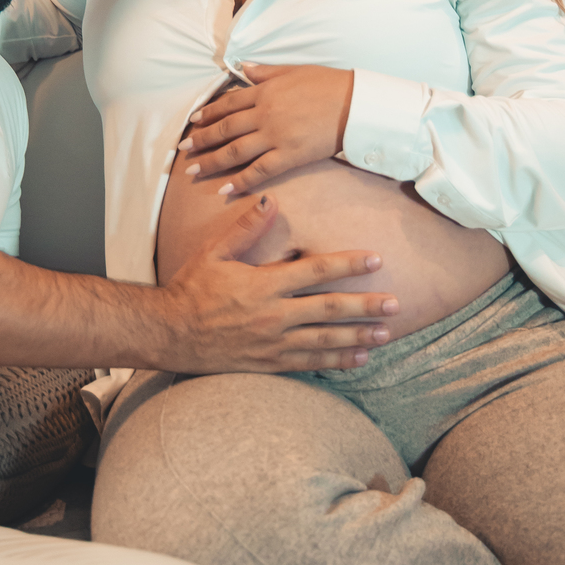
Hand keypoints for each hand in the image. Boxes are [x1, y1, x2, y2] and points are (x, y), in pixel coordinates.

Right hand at [158, 193, 395, 373]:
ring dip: (358, 336)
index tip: (375, 260)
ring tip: (385, 333)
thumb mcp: (214, 253)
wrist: (169, 333)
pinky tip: (358, 357)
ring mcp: (272, 342)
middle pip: (329, 309)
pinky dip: (336, 361)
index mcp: (263, 284)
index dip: (348, 264)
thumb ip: (246, 228)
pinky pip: (309, 363)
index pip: (315, 271)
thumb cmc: (191, 289)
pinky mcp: (268, 363)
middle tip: (395, 304)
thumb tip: (271, 201)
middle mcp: (273, 315)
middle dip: (365, 306)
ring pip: (325, 340)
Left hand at [177, 63, 354, 194]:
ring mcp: (275, 136)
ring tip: (193, 171)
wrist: (355, 103)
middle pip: (225, 129)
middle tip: (183, 150)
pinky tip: (223, 189)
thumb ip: (266, 72)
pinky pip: (258, 171)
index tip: (193, 122)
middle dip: (202, 140)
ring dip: (211, 162)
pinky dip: (239, 181)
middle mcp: (264, 114)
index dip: (208, 114)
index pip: (228, 104)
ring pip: (235, 151)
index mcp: (265, 92)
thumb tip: (244, 68)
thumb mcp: (294, 70)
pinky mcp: (288, 156)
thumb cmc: (329, 84)